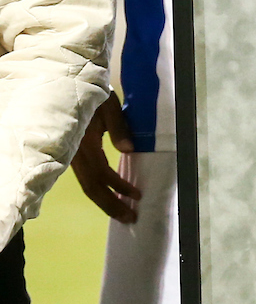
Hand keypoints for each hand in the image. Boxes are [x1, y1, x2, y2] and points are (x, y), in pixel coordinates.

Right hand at [71, 92, 141, 221]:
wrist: (71, 85)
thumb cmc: (93, 93)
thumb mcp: (109, 106)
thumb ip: (119, 128)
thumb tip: (129, 150)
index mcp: (84, 144)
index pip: (102, 174)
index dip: (119, 187)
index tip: (137, 196)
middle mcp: (76, 155)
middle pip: (92, 188)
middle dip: (112, 205)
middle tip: (131, 218)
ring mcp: (73, 156)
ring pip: (88, 185)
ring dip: (106, 200)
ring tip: (124, 212)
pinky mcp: (75, 154)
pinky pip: (87, 177)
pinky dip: (100, 188)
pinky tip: (112, 192)